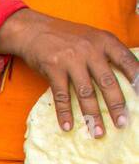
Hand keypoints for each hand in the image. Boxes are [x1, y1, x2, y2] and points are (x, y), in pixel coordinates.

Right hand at [0, 9, 138, 136]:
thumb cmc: (66, 37)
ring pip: (86, 93)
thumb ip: (106, 53)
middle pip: (107, 82)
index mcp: (105, 41)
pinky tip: (68, 126)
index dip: (137, 78)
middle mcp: (90, 50)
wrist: (35, 30)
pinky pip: (61, 95)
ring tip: (98, 132)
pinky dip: (64, 113)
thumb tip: (123, 76)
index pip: (127, 61)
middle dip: (116, 105)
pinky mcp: (53, 69)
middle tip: (122, 123)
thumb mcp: (91, 38)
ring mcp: (72, 60)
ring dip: (93, 115)